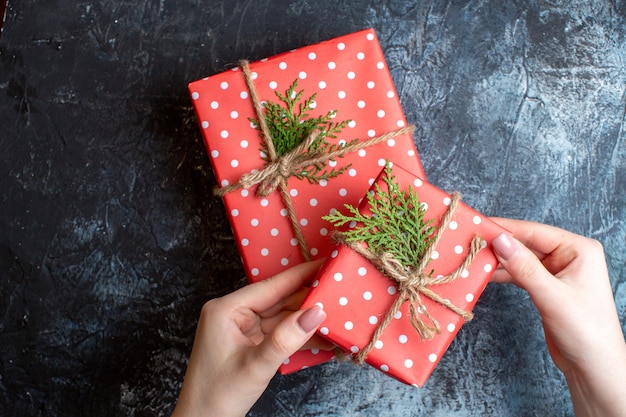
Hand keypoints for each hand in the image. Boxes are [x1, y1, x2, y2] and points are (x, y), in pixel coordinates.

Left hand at [171, 260, 331, 416]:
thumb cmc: (218, 395)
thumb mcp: (256, 365)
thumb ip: (287, 338)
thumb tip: (317, 312)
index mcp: (227, 309)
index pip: (271, 286)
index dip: (301, 275)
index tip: (327, 264)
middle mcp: (234, 313)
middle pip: (279, 299)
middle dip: (308, 298)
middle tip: (340, 291)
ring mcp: (242, 327)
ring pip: (282, 315)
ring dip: (306, 318)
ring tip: (337, 313)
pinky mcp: (250, 341)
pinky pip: (279, 331)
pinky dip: (298, 334)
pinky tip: (321, 334)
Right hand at [490, 218, 625, 416]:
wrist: (593, 367)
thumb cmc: (585, 331)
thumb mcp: (552, 296)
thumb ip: (524, 267)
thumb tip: (500, 240)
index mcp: (579, 249)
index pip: (534, 232)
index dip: (505, 229)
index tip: (478, 227)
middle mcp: (568, 256)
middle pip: (526, 243)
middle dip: (499, 245)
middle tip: (470, 243)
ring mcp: (557, 271)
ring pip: (520, 258)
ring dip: (498, 260)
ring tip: (473, 259)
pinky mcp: (546, 286)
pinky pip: (520, 273)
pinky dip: (503, 274)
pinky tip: (486, 274)